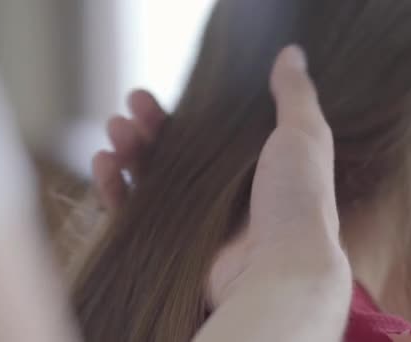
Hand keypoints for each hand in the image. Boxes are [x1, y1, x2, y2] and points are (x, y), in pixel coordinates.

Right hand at [92, 45, 349, 307]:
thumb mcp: (304, 137)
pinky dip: (114, 189)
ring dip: (128, 151)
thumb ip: (295, 96)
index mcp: (249, 167)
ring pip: (148, 181)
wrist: (283, 271)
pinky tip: (105, 164)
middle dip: (147, 127)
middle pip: (172, 153)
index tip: (157, 94)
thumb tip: (290, 54)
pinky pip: (131, 215)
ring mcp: (195, 222)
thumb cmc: (297, 203)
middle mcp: (221, 195)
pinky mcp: (172, 248)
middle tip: (131, 106)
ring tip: (116, 130)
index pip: (205, 132)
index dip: (178, 112)